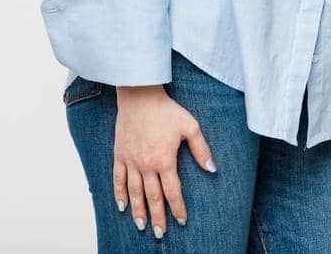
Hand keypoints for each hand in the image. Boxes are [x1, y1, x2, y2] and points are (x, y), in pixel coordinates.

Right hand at [112, 85, 215, 237]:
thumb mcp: (190, 126)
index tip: (181, 220)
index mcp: (164, 160)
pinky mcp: (119, 155)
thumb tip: (212, 169)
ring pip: (134, 192)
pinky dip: (119, 194)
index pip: (172, 192)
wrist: (140, 96)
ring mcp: (130, 161)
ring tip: (141, 226)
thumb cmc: (166, 110)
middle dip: (157, 217)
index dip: (177, 208)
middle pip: (152, 197)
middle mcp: (146, 165)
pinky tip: (122, 206)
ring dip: (138, 211)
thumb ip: (201, 149)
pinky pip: (118, 179)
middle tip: (159, 233)